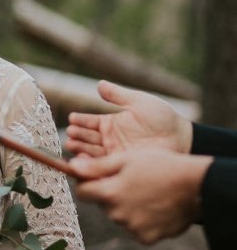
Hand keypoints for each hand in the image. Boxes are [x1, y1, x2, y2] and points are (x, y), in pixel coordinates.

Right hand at [66, 80, 192, 158]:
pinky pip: (103, 165)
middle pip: (87, 138)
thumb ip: (118, 95)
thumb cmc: (162, 118)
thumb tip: (99, 84)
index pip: (90, 122)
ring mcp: (114, 153)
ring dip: (80, 149)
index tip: (71, 119)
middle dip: (77, 136)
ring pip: (91, 152)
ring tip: (72, 145)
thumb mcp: (139, 102)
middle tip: (69, 135)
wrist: (181, 138)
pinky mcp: (121, 165)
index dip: (80, 121)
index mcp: (111, 123)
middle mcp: (109, 139)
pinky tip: (84, 160)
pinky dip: (92, 163)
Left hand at [71, 149, 210, 243]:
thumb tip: (71, 166)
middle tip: (132, 182)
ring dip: (127, 208)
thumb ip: (97, 166)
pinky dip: (142, 220)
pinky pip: (136, 229)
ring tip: (148, 193)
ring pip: (120, 217)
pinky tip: (156, 208)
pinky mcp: (147, 238)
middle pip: (103, 204)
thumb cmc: (161, 166)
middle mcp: (117, 214)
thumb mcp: (128, 159)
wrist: (197, 186)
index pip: (82, 192)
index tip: (95, 177)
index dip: (86, 183)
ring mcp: (132, 228)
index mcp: (110, 193)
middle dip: (111, 194)